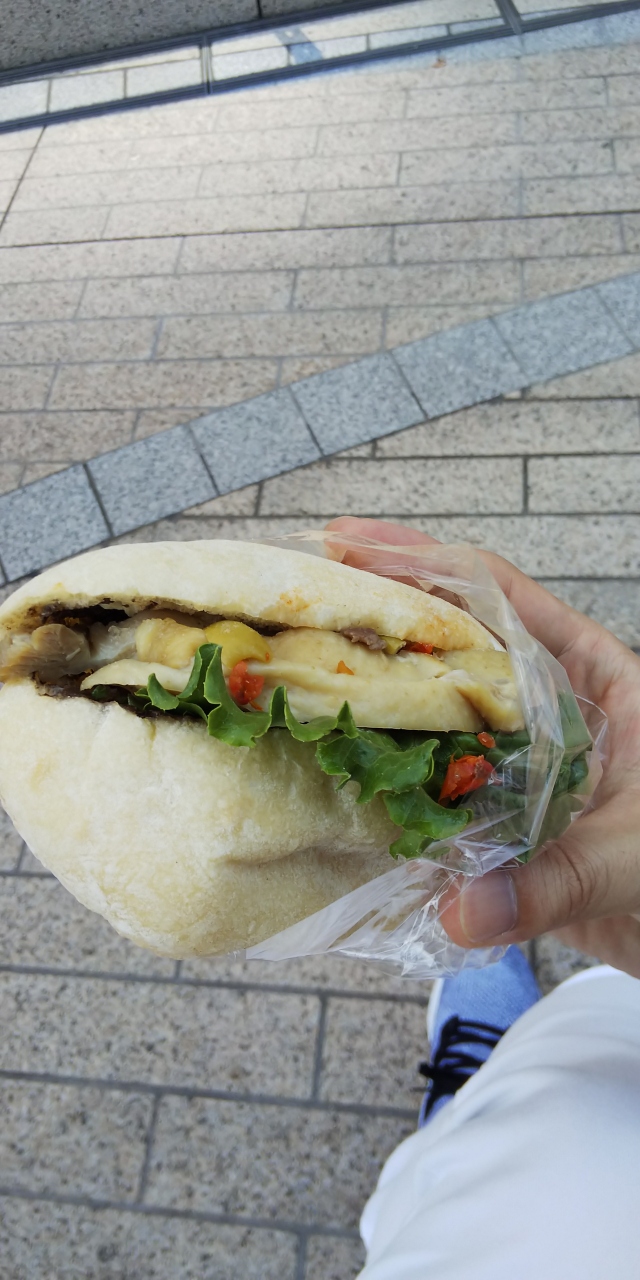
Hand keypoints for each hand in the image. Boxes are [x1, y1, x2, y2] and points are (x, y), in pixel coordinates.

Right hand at [326, 517, 639, 977]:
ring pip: (441, 714)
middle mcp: (552, 709)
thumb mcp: (632, 852)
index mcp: (597, 679)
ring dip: (379, 698)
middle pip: (456, 643)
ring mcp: (526, 763)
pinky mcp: (510, 822)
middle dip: (382, 618)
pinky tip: (343, 781)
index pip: (503, 598)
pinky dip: (395, 785)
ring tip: (301, 679)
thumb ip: (554, 879)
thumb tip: (459, 908)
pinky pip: (441, 792)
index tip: (350, 546)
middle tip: (301, 604)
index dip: (424, 562)